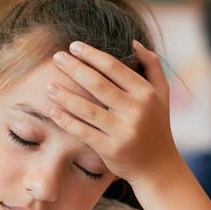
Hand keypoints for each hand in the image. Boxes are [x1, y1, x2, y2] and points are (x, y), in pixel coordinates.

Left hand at [46, 39, 176, 182]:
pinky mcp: (111, 149)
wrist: (157, 166)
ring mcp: (123, 131)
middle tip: (56, 57)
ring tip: (49, 85)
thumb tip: (134, 43)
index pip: (114, 67)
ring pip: (87, 109)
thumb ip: (152, 66)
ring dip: (65, 95)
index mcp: (146, 93)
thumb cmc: (155, 125)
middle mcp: (136, 110)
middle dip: (74, 68)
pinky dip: (67, 121)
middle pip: (98, 84)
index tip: (74, 46)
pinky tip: (53, 111)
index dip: (92, 55)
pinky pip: (83, 132)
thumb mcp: (161, 94)